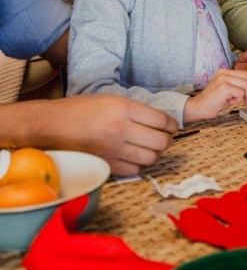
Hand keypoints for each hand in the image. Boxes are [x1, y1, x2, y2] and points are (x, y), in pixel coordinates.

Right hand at [13, 96, 177, 176]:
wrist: (51, 125)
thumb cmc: (81, 109)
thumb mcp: (111, 99)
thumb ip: (136, 110)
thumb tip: (161, 122)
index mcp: (123, 108)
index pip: (162, 120)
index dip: (172, 125)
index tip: (172, 126)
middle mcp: (121, 129)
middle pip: (160, 141)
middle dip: (166, 140)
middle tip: (163, 137)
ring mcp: (113, 149)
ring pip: (151, 158)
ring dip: (154, 154)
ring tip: (149, 147)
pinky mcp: (106, 164)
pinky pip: (135, 170)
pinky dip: (139, 165)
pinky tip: (134, 157)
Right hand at [186, 68, 246, 122]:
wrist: (198, 108)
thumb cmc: (214, 102)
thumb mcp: (229, 91)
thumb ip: (240, 87)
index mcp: (225, 72)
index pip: (246, 73)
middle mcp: (224, 73)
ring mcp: (223, 79)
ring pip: (246, 85)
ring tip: (243, 102)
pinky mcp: (224, 87)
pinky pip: (240, 93)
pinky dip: (238, 99)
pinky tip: (230, 102)